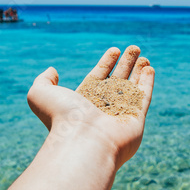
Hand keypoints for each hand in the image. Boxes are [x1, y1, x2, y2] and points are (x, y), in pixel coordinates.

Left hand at [27, 45, 154, 168]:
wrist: (83, 140)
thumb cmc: (61, 117)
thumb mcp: (40, 94)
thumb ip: (43, 80)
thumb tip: (52, 70)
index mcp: (83, 103)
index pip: (98, 78)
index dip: (106, 63)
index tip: (115, 50)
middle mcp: (102, 109)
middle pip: (117, 81)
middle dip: (126, 64)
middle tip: (134, 48)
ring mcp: (120, 115)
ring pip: (132, 88)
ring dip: (138, 71)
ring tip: (144, 56)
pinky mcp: (136, 120)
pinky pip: (143, 98)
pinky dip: (147, 83)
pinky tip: (149, 68)